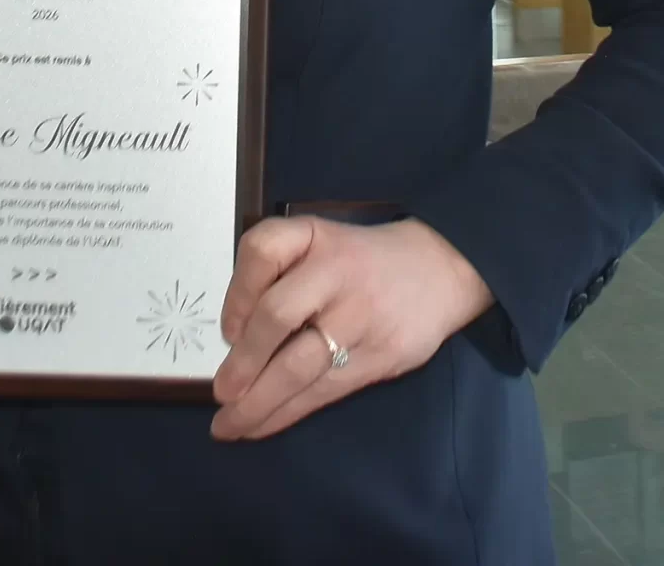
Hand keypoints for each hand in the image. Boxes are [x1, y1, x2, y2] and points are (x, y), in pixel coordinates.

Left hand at [209, 216, 492, 440]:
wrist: (442, 268)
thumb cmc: (362, 260)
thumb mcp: (321, 241)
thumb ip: (280, 273)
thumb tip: (233, 338)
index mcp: (315, 237)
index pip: (263, 250)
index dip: (236, 293)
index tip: (227, 331)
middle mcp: (335, 272)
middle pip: (277, 315)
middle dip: (244, 361)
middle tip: (220, 393)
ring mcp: (359, 317)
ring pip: (299, 366)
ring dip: (258, 402)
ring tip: (229, 426)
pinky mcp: (378, 357)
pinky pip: (323, 391)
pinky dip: (287, 413)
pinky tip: (263, 426)